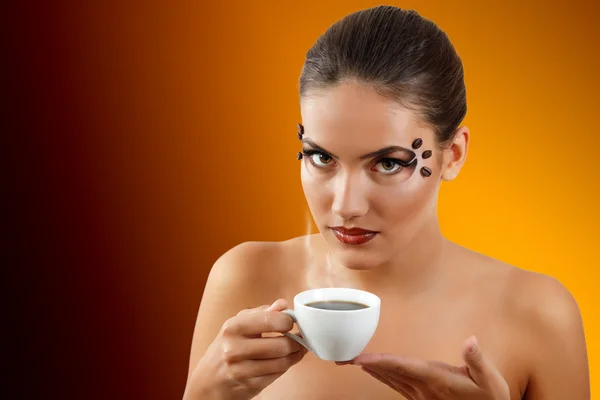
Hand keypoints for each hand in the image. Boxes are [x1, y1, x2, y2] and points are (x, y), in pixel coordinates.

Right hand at [188, 299, 306, 399]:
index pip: (271, 320)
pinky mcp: (249, 386)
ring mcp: (241, 370)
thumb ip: (262, 313)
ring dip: (294, 355)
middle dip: (296, 341)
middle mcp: (234, 349)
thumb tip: (283, 304)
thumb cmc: (227, 347)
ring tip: (297, 349)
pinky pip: (278, 374)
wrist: (209, 379)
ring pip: (282, 362)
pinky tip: (286, 360)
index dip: (288, 321)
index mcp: (233, 328)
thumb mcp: (238, 325)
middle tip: (300, 338)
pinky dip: (286, 366)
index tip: (292, 321)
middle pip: (281, 345)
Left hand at [341, 336, 509, 399]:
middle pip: (389, 372)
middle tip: (342, 357)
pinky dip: (382, 375)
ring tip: (351, 360)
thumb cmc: (490, 397)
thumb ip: (477, 360)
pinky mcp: (422, 397)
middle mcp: (424, 388)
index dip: (380, 361)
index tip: (360, 358)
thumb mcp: (490, 379)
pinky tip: (373, 370)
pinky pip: (396, 385)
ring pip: (390, 379)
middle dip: (365, 363)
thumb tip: (470, 341)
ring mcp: (421, 395)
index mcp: (436, 379)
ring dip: (370, 369)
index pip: (402, 367)